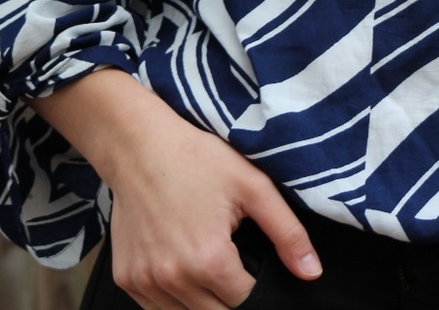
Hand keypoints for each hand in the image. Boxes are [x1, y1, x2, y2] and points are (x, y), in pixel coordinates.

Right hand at [29, 70, 321, 309]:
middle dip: (230, 291)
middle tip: (229, 255)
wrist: (139, 145)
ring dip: (202, 298)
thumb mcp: (252, 186)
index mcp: (209, 260)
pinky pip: (157, 307)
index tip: (251, 259)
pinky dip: (173, 296)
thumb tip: (312, 271)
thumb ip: (287, 233)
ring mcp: (145, 282)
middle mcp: (174, 278)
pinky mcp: (126, 278)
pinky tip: (180, 263)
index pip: (246, 301)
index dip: (256, 283)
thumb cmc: (194, 158)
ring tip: (205, 255)